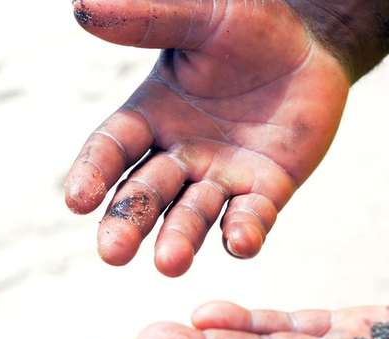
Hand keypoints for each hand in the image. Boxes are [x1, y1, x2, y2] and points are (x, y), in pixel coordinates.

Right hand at [64, 0, 348, 275]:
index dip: (94, 172)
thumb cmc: (249, 27)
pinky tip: (240, 241)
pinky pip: (251, 217)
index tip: (78, 200)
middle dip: (128, 221)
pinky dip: (243, 232)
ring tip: (170, 264)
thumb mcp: (202, 16)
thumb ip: (150, 18)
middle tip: (113, 252)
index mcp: (151, 115)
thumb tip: (82, 8)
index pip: (112, 148)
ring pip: (192, 215)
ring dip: (179, 239)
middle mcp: (179, 154)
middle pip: (145, 193)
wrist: (311, 46)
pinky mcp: (265, 191)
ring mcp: (221, 176)